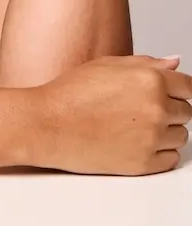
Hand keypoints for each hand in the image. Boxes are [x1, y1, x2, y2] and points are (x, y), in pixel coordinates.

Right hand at [28, 54, 191, 175]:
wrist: (48, 123)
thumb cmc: (71, 92)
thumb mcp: (108, 65)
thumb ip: (147, 63)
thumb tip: (174, 62)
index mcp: (150, 79)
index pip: (189, 86)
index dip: (178, 90)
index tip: (170, 94)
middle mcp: (156, 108)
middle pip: (186, 112)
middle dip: (169, 109)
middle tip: (139, 110)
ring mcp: (151, 137)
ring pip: (181, 136)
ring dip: (166, 132)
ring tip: (134, 126)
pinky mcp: (144, 163)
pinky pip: (171, 159)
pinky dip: (160, 152)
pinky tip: (136, 142)